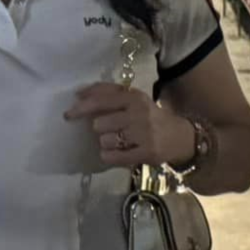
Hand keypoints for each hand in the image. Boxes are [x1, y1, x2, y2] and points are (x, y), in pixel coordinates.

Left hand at [65, 83, 194, 169]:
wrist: (181, 137)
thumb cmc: (150, 117)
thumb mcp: (134, 99)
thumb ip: (108, 93)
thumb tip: (79, 93)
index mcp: (134, 97)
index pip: (102, 100)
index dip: (82, 107)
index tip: (68, 115)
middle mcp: (139, 113)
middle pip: (99, 124)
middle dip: (101, 129)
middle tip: (114, 130)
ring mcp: (144, 134)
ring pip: (105, 141)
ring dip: (107, 144)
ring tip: (120, 142)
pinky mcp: (147, 153)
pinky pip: (113, 157)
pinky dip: (109, 156)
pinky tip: (116, 154)